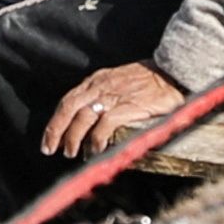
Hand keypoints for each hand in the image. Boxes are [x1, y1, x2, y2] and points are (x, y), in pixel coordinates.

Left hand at [39, 59, 193, 161]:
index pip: (68, 100)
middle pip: (69, 108)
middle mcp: (100, 86)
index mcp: (97, 80)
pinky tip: (94, 151)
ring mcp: (113, 96)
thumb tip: (94, 120)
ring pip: (82, 118)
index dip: (56, 120)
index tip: (48, 138)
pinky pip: (104, 126)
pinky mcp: (127, 107)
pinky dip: (96, 140)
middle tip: (50, 149)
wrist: (174, 71)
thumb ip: (106, 95)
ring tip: (70, 152)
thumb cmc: (151, 79)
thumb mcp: (121, 81)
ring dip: (73, 138)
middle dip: (56, 130)